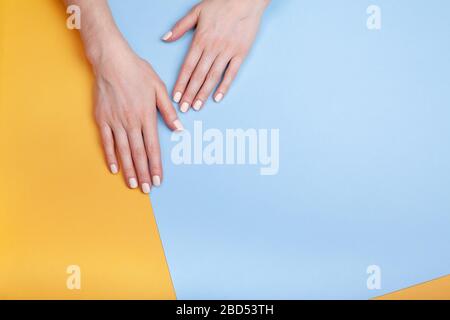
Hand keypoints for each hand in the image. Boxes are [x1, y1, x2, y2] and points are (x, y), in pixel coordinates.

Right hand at [93, 42, 183, 192]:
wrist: (111, 60)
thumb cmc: (137, 71)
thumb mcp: (159, 88)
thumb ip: (169, 110)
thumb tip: (179, 128)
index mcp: (147, 116)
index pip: (153, 147)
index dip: (156, 166)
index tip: (159, 180)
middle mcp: (131, 122)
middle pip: (138, 154)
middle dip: (144, 173)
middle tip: (147, 189)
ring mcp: (115, 122)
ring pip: (123, 151)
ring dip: (129, 170)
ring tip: (133, 184)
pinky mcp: (102, 119)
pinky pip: (107, 142)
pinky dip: (110, 156)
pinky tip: (114, 168)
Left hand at [162, 0, 269, 111]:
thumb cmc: (221, 3)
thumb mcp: (196, 11)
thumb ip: (180, 27)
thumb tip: (165, 38)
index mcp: (200, 39)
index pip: (187, 66)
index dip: (181, 83)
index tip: (175, 96)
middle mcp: (212, 48)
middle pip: (198, 75)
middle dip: (190, 93)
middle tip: (184, 108)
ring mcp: (227, 52)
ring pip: (213, 77)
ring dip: (204, 93)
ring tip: (197, 106)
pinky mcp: (240, 54)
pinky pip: (231, 73)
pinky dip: (225, 86)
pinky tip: (218, 97)